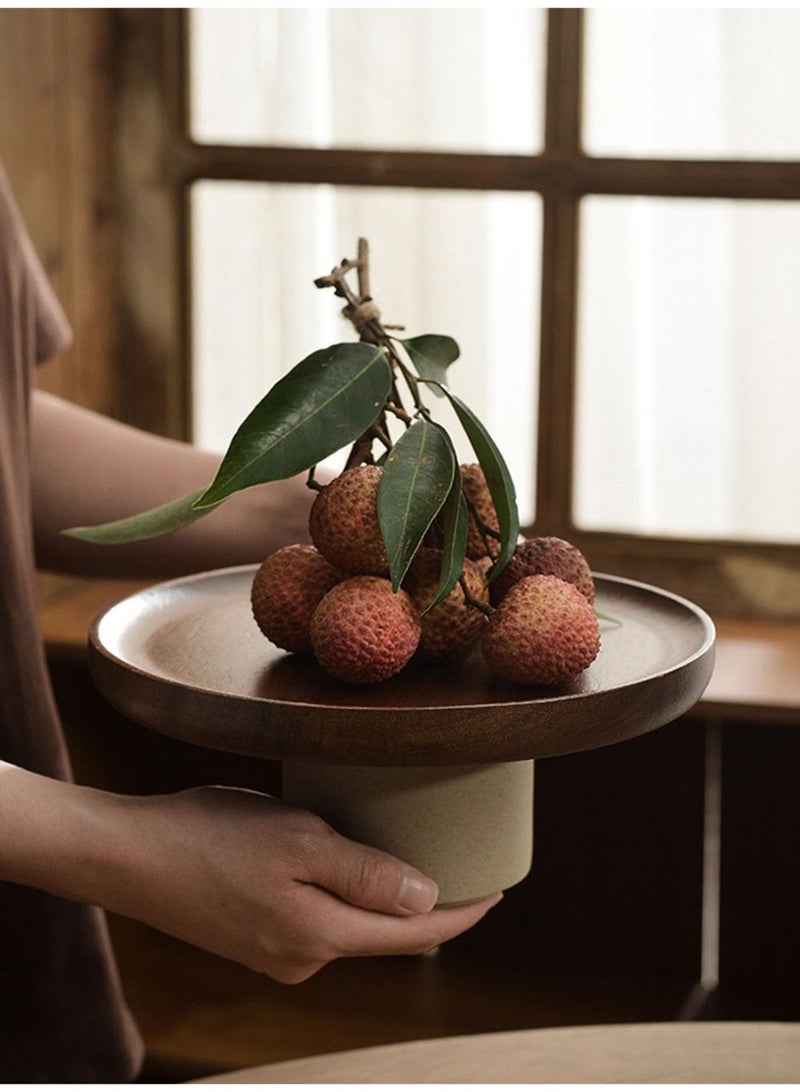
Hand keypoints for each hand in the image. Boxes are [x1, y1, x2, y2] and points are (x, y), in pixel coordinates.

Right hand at [72, 784, 500, 982]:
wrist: (129, 856)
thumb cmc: (210, 838)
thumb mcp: (298, 841)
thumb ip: (365, 875)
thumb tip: (428, 898)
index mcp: (320, 937)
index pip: (414, 934)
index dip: (463, 913)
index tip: (500, 890)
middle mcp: (303, 958)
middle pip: (385, 934)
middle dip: (427, 904)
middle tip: (462, 861)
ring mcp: (275, 953)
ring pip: (350, 924)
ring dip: (381, 894)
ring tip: (407, 850)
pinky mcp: (254, 936)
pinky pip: (319, 918)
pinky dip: (344, 892)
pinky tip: (343, 859)